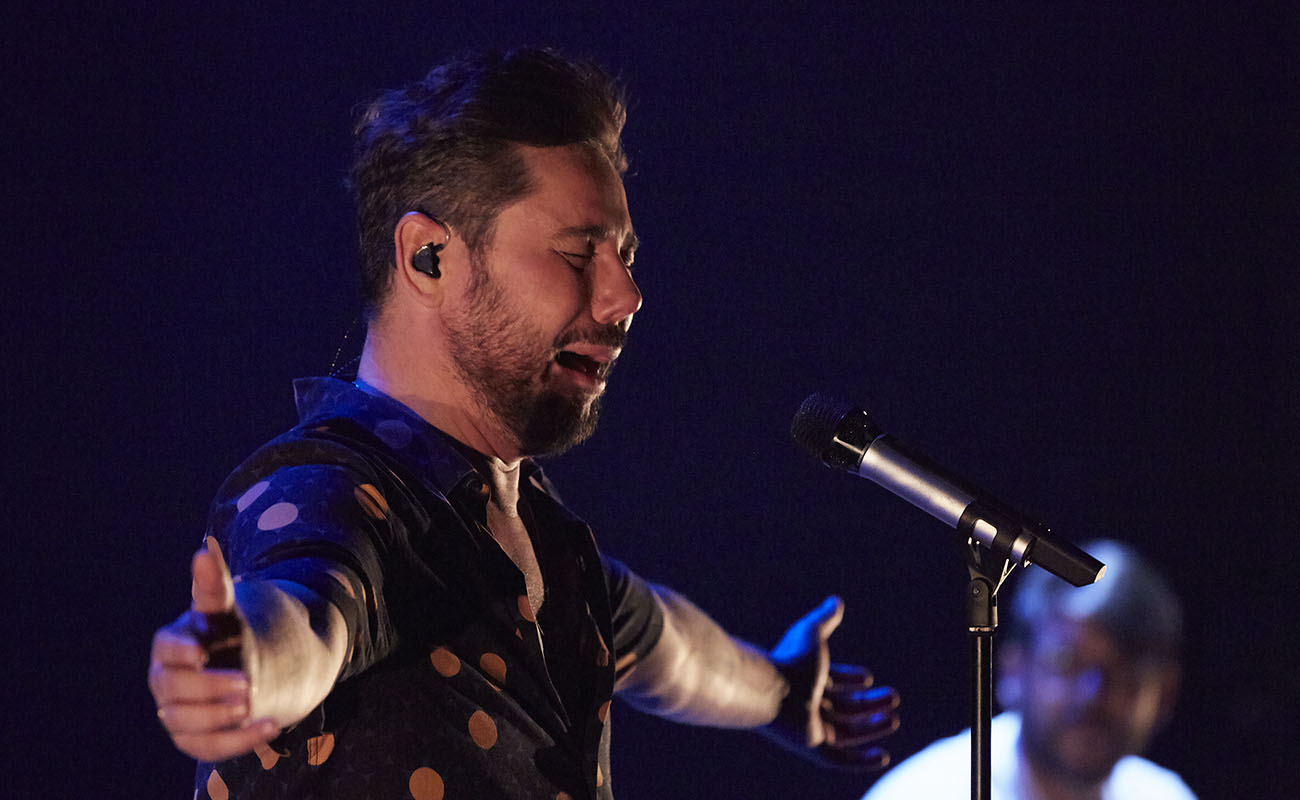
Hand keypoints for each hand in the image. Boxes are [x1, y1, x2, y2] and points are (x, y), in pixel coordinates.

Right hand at [148, 537, 276, 760]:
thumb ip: (214, 585)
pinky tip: (271, 726)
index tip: (201, 652)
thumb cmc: (227, 636)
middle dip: (207, 688)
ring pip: (186, 721)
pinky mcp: (195, 739)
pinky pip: (209, 748)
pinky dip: (239, 741)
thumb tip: (205, 548)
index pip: (165, 649)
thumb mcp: (225, 611)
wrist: (244, 669)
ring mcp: (177, 713)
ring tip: (252, 704)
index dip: (179, 651)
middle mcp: (167, 682)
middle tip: (246, 684)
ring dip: (219, 717)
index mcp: (171, 647)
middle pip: (173, 689)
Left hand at [763, 596, 899, 769]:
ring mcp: (810, 727)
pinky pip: (840, 760)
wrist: (771, 688)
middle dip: (869, 705)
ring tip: (893, 719)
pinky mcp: (811, 747)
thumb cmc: (791, 660)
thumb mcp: (813, 633)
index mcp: (807, 679)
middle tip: (893, 698)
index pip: (834, 682)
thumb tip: (836, 600)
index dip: (851, 679)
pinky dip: (861, 762)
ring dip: (871, 728)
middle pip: (845, 708)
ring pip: (847, 732)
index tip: (869, 677)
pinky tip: (882, 757)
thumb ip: (825, 619)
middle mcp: (808, 704)